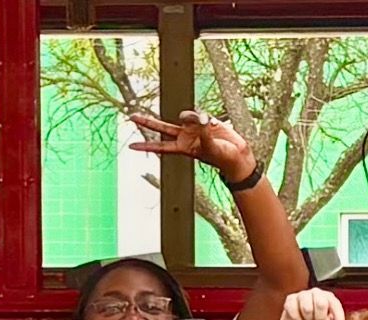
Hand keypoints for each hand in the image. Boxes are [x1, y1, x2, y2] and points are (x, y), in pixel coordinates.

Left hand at [129, 109, 256, 184]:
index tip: (131, 147)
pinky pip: (201, 113)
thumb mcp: (211, 147)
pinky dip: (208, 117)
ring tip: (207, 124)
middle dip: (147, 122)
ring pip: (184, 115)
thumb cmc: (223, 157)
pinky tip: (215, 123)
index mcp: (183, 148)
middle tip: (131, 116)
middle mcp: (185, 137)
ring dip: (193, 116)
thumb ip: (204, 132)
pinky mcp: (204, 121)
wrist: (236, 155)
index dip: (146, 146)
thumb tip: (200, 118)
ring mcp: (194, 128)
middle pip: (161, 128)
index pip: (160, 146)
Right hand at [281, 288, 344, 319]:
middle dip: (319, 317)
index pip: (334, 303)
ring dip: (307, 319)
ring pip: (307, 308)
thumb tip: (327, 318)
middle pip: (321, 303)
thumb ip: (330, 319)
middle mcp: (316, 292)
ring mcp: (302, 294)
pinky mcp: (290, 299)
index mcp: (327, 296)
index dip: (338, 314)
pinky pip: (294, 312)